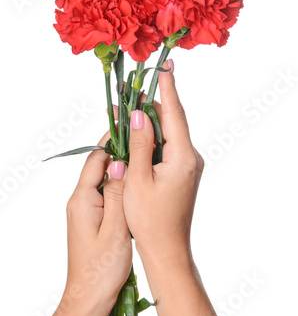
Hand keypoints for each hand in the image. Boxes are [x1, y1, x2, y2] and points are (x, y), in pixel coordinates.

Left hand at [41, 132, 131, 315]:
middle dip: (119, 153)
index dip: (113, 141)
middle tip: (142, 140)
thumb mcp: (115, 228)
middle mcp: (80, 201)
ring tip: (142, 159)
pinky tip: (135, 187)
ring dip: (120, 170)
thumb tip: (119, 162)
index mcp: (83, 199)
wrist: (89, 297)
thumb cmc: (102, 268)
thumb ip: (116, 193)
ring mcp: (85, 210)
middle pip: (98, 166)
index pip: (96, 159)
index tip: (131, 128)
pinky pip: (105, 194)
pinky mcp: (92, 219)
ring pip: (103, 180)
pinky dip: (119, 186)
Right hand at [124, 59, 223, 315]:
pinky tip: (135, 133)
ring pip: (167, 134)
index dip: (167, 88)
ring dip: (147, 122)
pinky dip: (151, 138)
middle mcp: (190, 157)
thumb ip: (140, 143)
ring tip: (125, 108)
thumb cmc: (149, 219)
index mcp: (183, 156)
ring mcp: (187, 165)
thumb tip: (138, 113)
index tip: (165, 65)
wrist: (166, 250)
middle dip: (149, 104)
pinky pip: (166, 147)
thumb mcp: (138, 178)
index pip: (174, 113)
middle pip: (170, 121)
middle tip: (129, 89)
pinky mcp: (181, 172)